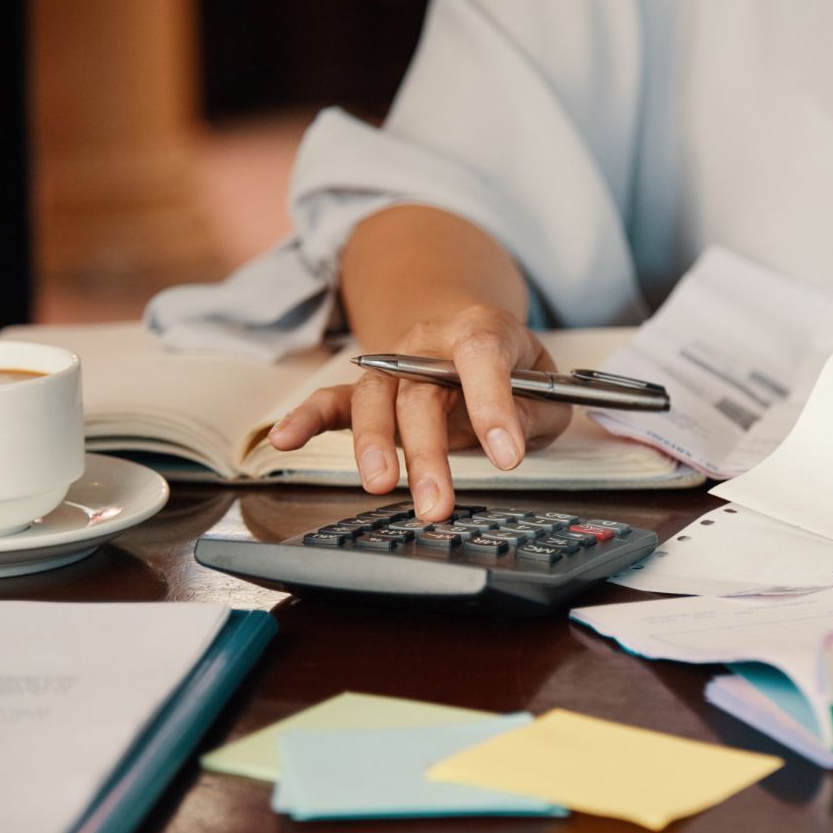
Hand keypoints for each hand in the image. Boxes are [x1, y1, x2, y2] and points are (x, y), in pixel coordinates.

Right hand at [267, 304, 572, 519]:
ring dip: (375, 446)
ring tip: (381, 486)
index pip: (483, 357)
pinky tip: (285, 439)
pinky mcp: (369, 390)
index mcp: (482, 331)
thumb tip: (508, 439)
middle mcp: (429, 344)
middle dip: (428, 451)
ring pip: (376, 400)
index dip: (493, 405)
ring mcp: (393, 365)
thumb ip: (534, 411)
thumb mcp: (547, 388)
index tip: (507, 456)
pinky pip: (332, 401)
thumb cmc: (515, 369)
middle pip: (421, 392)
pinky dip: (306, 418)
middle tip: (437, 502)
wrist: (473, 338)